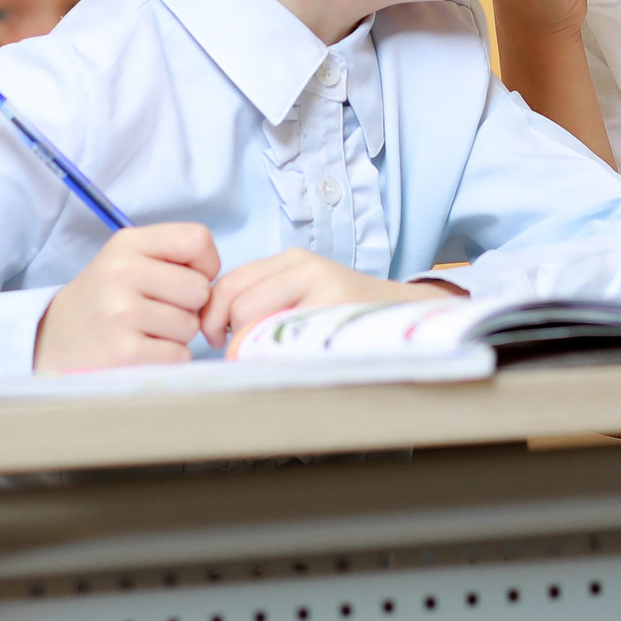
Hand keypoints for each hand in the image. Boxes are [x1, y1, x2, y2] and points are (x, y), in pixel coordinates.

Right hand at [34, 223, 220, 371]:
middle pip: (200, 289)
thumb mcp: (127, 261)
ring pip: (190, 325)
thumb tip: (216, 280)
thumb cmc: (105, 300)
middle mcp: (121, 273)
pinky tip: (140, 352)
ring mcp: (120, 313)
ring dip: (176, 335)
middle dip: (188, 306)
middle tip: (158, 311)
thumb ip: (171, 256)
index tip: (186, 279)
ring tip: (144, 332)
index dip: (205, 264)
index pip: (197, 240)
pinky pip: (178, 355)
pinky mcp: (124, 352)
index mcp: (127, 244)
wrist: (52, 341)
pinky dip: (167, 358)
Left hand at [200, 250, 459, 353]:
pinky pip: (285, 337)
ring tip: (267, 356)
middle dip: (228, 334)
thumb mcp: (305, 292)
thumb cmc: (347, 312)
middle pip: (237, 302)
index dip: (212, 314)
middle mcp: (306, 266)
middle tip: (237, 352)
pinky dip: (276, 354)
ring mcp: (325, 287)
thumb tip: (213, 324)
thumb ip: (265, 298)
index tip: (216, 338)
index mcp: (292, 259)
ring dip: (251, 347)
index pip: (229, 282)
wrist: (408, 313)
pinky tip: (288, 360)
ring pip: (256, 320)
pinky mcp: (338, 310)